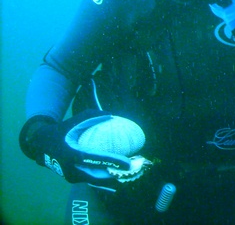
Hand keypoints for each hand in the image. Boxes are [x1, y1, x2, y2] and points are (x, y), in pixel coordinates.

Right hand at [20, 109, 139, 187]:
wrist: (40, 145)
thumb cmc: (60, 130)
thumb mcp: (75, 121)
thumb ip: (93, 116)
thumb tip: (112, 115)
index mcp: (72, 155)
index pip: (96, 160)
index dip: (112, 162)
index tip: (128, 162)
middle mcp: (71, 169)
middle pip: (99, 177)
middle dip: (117, 175)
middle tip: (133, 168)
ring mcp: (71, 176)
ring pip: (96, 180)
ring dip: (112, 176)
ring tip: (129, 170)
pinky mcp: (72, 178)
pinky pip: (91, 178)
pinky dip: (104, 175)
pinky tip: (117, 169)